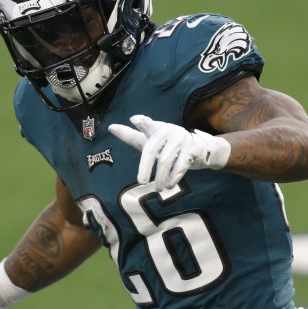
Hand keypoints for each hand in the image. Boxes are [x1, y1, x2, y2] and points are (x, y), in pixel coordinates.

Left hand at [108, 114, 230, 191]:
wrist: (197, 148)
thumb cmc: (165, 144)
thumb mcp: (149, 140)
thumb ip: (131, 135)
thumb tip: (110, 127)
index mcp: (157, 128)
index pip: (148, 125)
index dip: (142, 123)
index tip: (135, 119)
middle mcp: (170, 130)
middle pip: (153, 151)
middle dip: (145, 168)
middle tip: (141, 182)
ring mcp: (182, 139)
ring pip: (166, 161)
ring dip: (160, 177)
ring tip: (157, 188)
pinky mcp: (193, 149)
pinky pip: (181, 166)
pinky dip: (174, 178)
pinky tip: (169, 185)